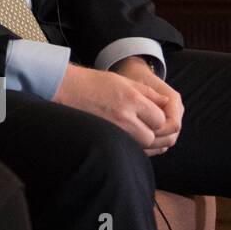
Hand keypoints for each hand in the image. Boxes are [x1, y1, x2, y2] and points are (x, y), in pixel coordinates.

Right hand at [52, 63, 168, 152]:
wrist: (64, 89)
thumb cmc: (92, 82)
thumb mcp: (123, 80)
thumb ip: (147, 92)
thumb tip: (166, 102)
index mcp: (131, 99)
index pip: (160, 118)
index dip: (158, 117)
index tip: (150, 112)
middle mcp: (124, 117)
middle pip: (152, 136)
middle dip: (152, 131)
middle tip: (145, 123)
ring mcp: (113, 129)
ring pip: (140, 146)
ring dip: (143, 141)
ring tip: (138, 131)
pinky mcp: (104, 137)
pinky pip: (128, 149)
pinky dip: (134, 147)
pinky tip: (131, 139)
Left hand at [111, 56, 183, 155]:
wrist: (134, 73)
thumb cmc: (134, 77)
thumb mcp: (136, 83)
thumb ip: (145, 96)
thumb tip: (151, 113)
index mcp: (173, 100)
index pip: (173, 125)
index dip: (157, 131)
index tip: (139, 131)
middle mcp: (176, 111)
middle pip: (171, 136)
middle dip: (154, 142)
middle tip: (134, 142)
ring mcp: (172, 119)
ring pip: (167, 141)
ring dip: (152, 146)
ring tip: (133, 145)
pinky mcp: (165, 126)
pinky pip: (162, 142)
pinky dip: (151, 146)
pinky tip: (136, 146)